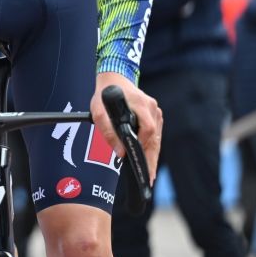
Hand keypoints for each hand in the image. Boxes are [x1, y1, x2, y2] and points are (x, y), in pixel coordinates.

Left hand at [90, 72, 162, 186]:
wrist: (113, 78)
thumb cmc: (105, 94)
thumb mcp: (98, 111)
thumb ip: (107, 131)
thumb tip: (120, 152)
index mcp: (141, 104)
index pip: (148, 129)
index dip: (144, 147)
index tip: (141, 163)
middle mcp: (152, 108)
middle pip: (155, 138)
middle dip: (151, 160)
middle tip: (149, 178)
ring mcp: (155, 111)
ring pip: (156, 138)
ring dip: (152, 156)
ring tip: (149, 175)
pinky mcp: (154, 115)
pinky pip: (155, 135)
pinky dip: (151, 148)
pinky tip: (148, 161)